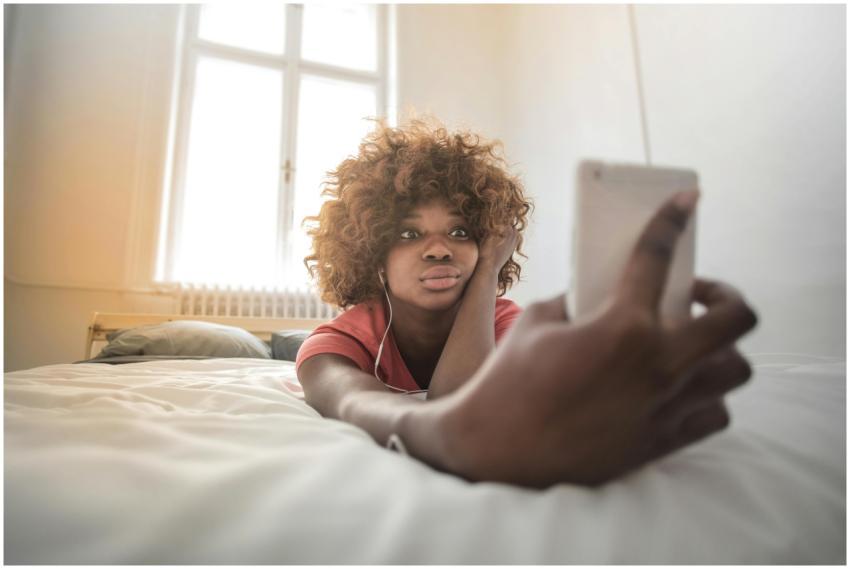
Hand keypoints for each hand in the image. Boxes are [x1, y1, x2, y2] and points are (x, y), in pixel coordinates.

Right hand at [407, 190, 757, 487]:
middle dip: (726, 294)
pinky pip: (714, 414)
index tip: (685, 202)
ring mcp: (665, 406)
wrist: (495, 450)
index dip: (671, 221)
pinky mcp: (660, 441)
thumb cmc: (508, 382)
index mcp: (622, 327)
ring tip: (688, 346)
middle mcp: (657, 365)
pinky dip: (706, 397)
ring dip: (719, 350)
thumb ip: (577, 301)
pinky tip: (678, 388)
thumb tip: (598, 296)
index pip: (656, 258)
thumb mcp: (537, 323)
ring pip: (735, 370)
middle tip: (697, 295)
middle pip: (736, 319)